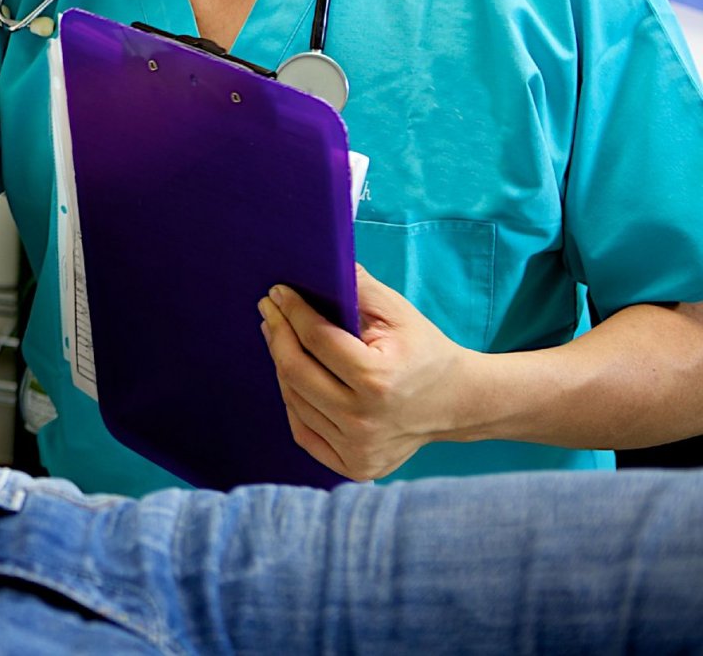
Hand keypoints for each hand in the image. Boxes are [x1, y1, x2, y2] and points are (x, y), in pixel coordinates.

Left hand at [258, 263, 472, 479]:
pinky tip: (292, 375)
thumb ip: (358, 287)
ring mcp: (357, 448)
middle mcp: (364, 421)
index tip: (277, 293)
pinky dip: (293, 400)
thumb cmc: (424, 351)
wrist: (457, 403)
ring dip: (281, 363)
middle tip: (269, 310)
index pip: (316, 340)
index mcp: (377, 381)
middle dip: (277, 333)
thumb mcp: (399, 313)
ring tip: (279, 336)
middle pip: (295, 371)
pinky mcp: (354, 466)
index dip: (292, 311)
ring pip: (294, 399)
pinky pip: (303, 430)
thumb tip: (319, 262)